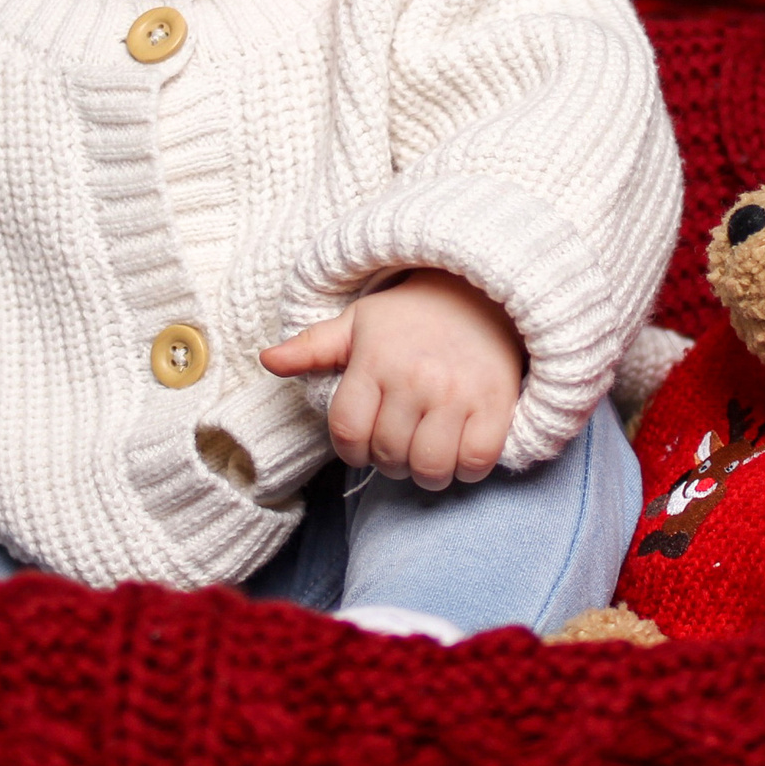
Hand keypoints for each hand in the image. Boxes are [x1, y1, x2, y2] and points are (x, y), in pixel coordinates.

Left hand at [261, 270, 523, 490]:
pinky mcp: (496, 404)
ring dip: (426, 473)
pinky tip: (460, 452)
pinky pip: (476, 461)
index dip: (351, 451)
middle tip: (399, 445)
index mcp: (375, 360)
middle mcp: (415, 378)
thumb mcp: (358, 322)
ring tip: (426, 455)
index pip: (349, 433)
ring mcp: (458, 393)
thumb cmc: (412, 315)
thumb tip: (268, 360)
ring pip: (430, 467)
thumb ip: (312, 347)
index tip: (363, 446)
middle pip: (389, 455)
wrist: (483, 292)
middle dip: (389, 461)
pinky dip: (466, 469)